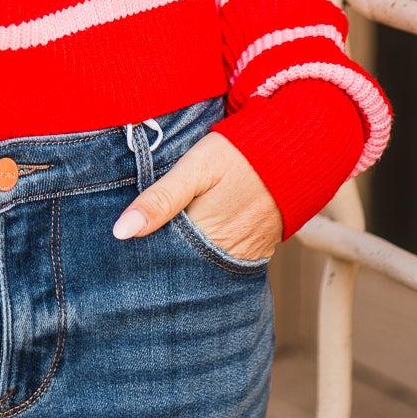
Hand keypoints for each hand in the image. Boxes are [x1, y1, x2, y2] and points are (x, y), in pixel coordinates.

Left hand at [112, 131, 281, 261]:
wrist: (295, 151)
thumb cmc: (240, 154)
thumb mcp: (194, 169)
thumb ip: (160, 199)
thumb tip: (121, 232)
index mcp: (204, 237)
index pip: (161, 258)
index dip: (142, 250)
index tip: (122, 244)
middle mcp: (224, 255)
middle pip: (181, 267)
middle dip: (161, 258)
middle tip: (137, 246)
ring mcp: (244, 256)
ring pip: (202, 266)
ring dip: (184, 257)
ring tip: (164, 241)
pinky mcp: (257, 251)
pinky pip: (224, 261)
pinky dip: (207, 253)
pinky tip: (195, 239)